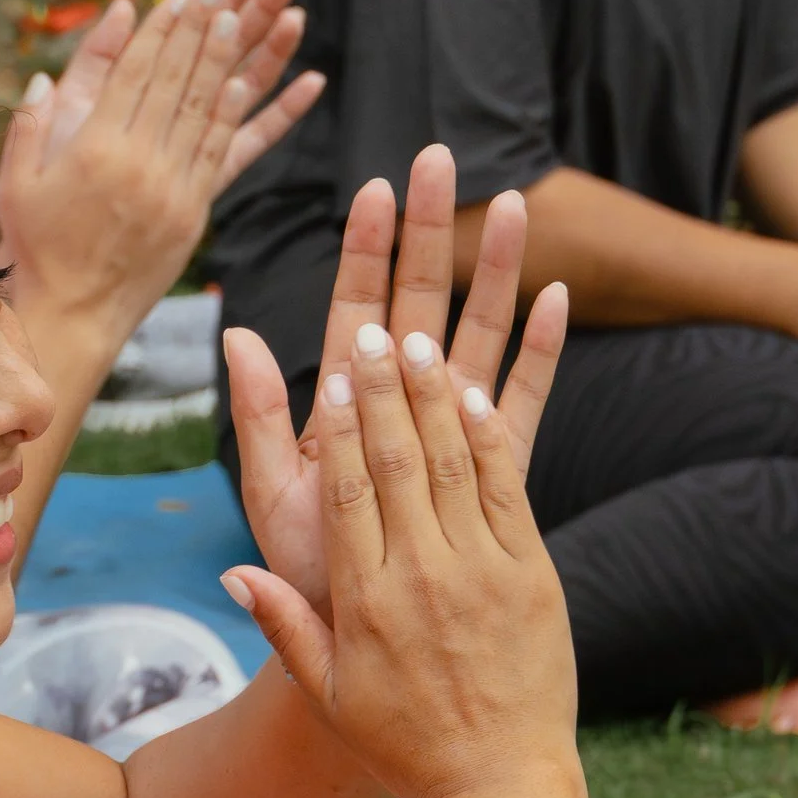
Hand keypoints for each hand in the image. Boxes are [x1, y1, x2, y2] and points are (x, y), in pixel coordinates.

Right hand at [0, 0, 323, 347]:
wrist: (70, 315)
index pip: (135, 74)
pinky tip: (244, 83)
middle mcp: (139, 165)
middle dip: (198, 29)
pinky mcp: (193, 214)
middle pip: (176, 82)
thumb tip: (46, 75)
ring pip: (203, 111)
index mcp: (94, 151)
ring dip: (222, 61)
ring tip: (238, 18)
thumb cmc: (34, 247)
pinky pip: (220, 153)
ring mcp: (172, 190)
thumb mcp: (15, 182)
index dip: (160, 30)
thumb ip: (31, 124)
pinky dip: (233, 114)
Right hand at [220, 298, 577, 797]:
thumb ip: (283, 627)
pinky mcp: (531, 575)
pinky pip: (507, 491)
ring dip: (437, 396)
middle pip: (399, 463)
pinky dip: (489, 439)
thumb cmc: (406, 743)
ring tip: (422, 340)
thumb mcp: (328, 695)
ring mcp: (482, 572)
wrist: (499, 783)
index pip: (350, 494)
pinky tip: (476, 395)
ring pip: (454, 464)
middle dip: (386, 391)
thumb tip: (235, 574)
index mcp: (365, 602)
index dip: (345, 428)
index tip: (337, 374)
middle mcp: (422, 577)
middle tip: (376, 331)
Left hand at [234, 146, 569, 626]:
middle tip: (442, 157)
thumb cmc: (306, 572)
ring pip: (479, 332)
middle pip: (421, 299)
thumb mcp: (271, 492)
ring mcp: (452, 428)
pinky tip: (561, 296)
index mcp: (345, 402)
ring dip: (496, 271)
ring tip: (514, 205)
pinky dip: (544, 349)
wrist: (356, 640)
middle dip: (432, 229)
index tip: (376, 187)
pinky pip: (526, 398)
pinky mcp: (496, 465)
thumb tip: (236, 335)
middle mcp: (401, 402)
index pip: (357, 306)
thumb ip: (255, 415)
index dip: (367, 248)